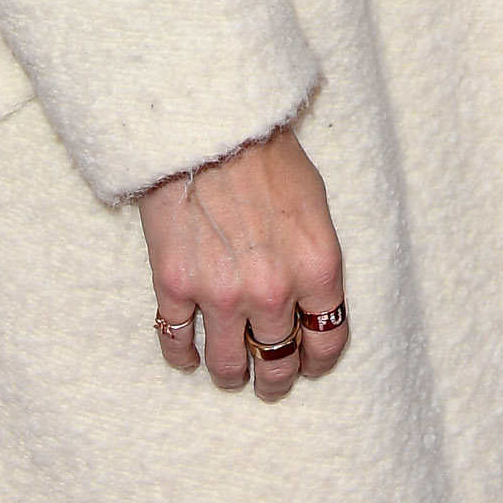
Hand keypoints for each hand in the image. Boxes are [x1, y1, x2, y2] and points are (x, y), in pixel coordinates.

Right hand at [141, 125, 349, 398]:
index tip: (308, 362)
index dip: (317, 360)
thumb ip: (313, 258)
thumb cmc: (267, 152)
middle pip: (277, 365)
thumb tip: (310, 298)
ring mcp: (220, 294)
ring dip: (231, 374)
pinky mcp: (175, 287)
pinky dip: (182, 356)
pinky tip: (188, 353)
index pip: (327, 342)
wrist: (209, 124)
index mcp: (316, 268)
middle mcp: (272, 292)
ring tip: (229, 370)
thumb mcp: (314, 202)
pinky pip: (177, 344)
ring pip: (228, 367)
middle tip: (268, 377)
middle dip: (275, 378)